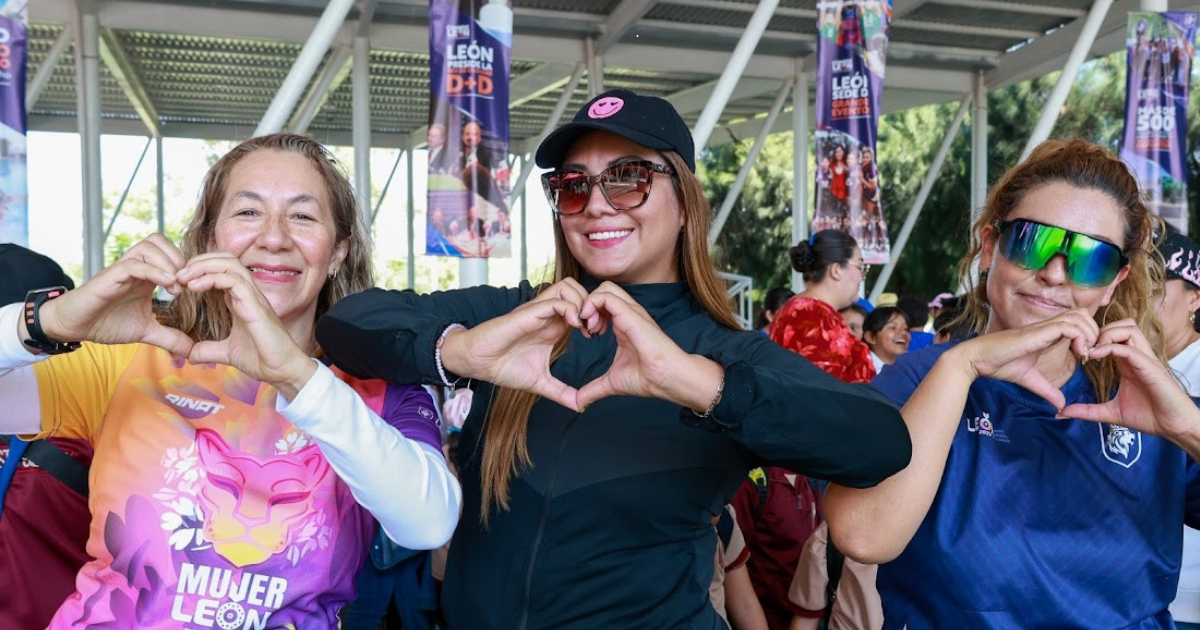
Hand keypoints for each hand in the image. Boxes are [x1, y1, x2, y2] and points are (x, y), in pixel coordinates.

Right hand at [36, 234, 192, 357]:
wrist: (75, 326)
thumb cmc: (107, 323)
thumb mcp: (146, 331)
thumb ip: (169, 337)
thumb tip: (191, 351)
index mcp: (147, 275)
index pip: (170, 252)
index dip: (187, 265)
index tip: (196, 288)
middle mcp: (135, 267)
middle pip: (160, 240)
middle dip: (180, 259)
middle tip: (186, 285)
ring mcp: (122, 270)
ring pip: (148, 247)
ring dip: (168, 263)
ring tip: (176, 287)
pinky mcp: (109, 277)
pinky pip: (133, 264)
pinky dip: (153, 271)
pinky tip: (166, 285)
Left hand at [175, 253, 313, 396]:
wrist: (282, 371)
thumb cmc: (262, 359)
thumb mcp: (227, 353)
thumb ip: (209, 350)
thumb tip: (190, 355)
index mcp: (241, 299)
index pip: (222, 269)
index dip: (199, 269)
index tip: (179, 282)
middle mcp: (248, 293)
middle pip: (225, 258)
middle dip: (199, 261)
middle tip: (177, 274)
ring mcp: (253, 297)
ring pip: (229, 264)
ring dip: (203, 266)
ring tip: (183, 277)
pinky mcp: (256, 305)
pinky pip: (233, 280)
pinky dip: (211, 278)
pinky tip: (195, 287)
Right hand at [439, 281, 585, 410]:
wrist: (477, 363)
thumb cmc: (504, 367)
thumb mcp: (540, 382)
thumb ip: (561, 392)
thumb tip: (579, 406)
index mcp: (553, 327)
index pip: (581, 306)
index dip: (594, 316)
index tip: (597, 336)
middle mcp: (547, 315)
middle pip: (578, 289)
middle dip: (592, 305)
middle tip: (595, 328)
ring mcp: (538, 312)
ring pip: (568, 287)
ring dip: (582, 303)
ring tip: (585, 326)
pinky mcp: (528, 314)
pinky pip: (554, 301)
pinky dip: (570, 308)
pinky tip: (574, 326)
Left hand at [574, 282, 707, 409]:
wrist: (667, 379)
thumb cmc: (647, 378)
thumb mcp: (612, 382)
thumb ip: (593, 389)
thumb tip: (578, 403)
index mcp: (624, 324)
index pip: (602, 304)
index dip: (588, 315)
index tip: (586, 334)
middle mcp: (628, 315)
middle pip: (602, 290)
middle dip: (587, 305)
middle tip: (585, 328)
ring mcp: (631, 312)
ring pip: (604, 288)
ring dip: (589, 304)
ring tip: (588, 327)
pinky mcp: (631, 314)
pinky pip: (606, 296)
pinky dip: (592, 305)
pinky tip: (591, 326)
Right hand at [951, 309, 1098, 410]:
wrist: (977, 360)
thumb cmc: (998, 365)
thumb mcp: (1029, 379)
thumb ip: (1047, 390)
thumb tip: (1061, 405)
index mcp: (1046, 334)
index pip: (1076, 322)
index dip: (1087, 336)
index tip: (1086, 358)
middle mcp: (1046, 326)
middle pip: (1082, 314)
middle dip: (1094, 332)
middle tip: (1091, 354)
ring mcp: (1042, 327)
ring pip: (1078, 316)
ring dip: (1089, 334)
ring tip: (1085, 354)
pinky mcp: (1037, 332)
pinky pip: (1068, 327)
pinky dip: (1079, 338)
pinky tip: (1078, 354)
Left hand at [1060, 320, 1199, 439]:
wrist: (1174, 427)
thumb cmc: (1149, 417)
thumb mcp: (1111, 412)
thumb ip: (1088, 410)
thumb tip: (1062, 412)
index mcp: (1128, 362)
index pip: (1113, 335)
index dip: (1093, 338)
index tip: (1077, 353)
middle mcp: (1137, 356)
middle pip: (1122, 324)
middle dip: (1099, 330)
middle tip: (1084, 348)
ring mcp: (1145, 359)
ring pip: (1128, 328)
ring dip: (1106, 334)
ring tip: (1092, 351)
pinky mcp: (1150, 367)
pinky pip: (1129, 347)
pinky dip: (1111, 347)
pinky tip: (1095, 357)